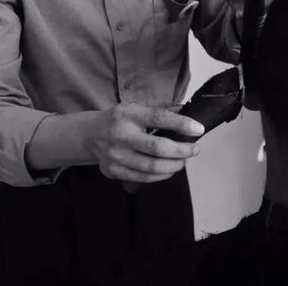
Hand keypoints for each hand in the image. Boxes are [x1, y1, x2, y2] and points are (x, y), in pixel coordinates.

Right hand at [88, 103, 203, 182]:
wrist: (89, 135)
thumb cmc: (120, 120)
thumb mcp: (136, 108)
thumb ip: (161, 112)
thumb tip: (190, 113)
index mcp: (130, 115)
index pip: (160, 118)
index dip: (182, 124)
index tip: (199, 129)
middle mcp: (121, 135)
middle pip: (158, 148)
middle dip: (182, 151)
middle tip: (195, 149)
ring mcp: (116, 155)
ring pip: (152, 167)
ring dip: (174, 165)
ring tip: (184, 160)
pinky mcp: (113, 171)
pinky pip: (143, 178)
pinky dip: (161, 175)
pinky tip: (169, 169)